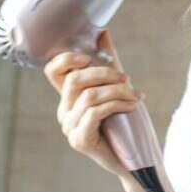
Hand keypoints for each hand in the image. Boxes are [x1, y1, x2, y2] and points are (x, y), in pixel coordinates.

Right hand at [43, 30, 143, 178]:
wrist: (138, 158)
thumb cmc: (128, 123)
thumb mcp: (119, 88)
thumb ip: (109, 63)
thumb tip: (103, 33)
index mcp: (70, 98)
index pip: (52, 71)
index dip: (66, 59)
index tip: (88, 55)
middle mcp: (65, 112)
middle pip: (74, 80)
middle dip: (105, 73)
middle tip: (127, 79)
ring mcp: (70, 128)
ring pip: (89, 96)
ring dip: (118, 91)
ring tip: (136, 96)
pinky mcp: (80, 140)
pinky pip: (95, 112)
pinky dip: (117, 104)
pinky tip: (132, 105)